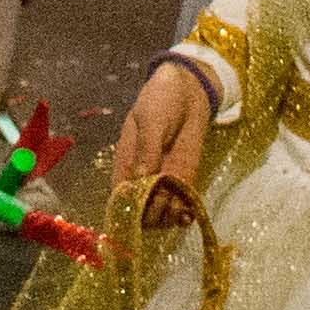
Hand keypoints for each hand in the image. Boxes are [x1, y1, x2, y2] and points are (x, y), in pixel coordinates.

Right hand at [109, 55, 214, 204]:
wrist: (187, 91)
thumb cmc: (161, 100)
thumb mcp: (151, 119)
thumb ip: (148, 148)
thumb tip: (141, 177)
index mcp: (125, 164)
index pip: (121, 197)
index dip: (129, 209)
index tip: (142, 208)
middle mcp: (141, 179)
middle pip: (140, 211)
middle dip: (153, 214)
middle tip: (166, 202)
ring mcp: (163, 181)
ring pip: (160, 214)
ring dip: (169, 218)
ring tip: (180, 211)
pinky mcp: (183, 180)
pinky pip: (179, 204)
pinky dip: (183, 214)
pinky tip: (189, 214)